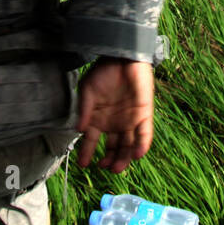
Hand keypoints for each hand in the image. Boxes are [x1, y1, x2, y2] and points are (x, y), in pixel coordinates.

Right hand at [75, 57, 153, 172]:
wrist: (122, 57)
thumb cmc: (103, 72)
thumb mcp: (88, 91)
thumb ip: (84, 111)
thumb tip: (79, 130)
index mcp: (100, 120)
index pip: (93, 142)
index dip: (87, 153)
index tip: (83, 164)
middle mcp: (115, 124)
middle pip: (114, 148)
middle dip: (110, 160)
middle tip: (105, 167)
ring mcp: (130, 120)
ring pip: (129, 145)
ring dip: (124, 158)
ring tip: (117, 167)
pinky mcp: (144, 115)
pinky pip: (144, 133)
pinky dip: (142, 145)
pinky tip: (136, 155)